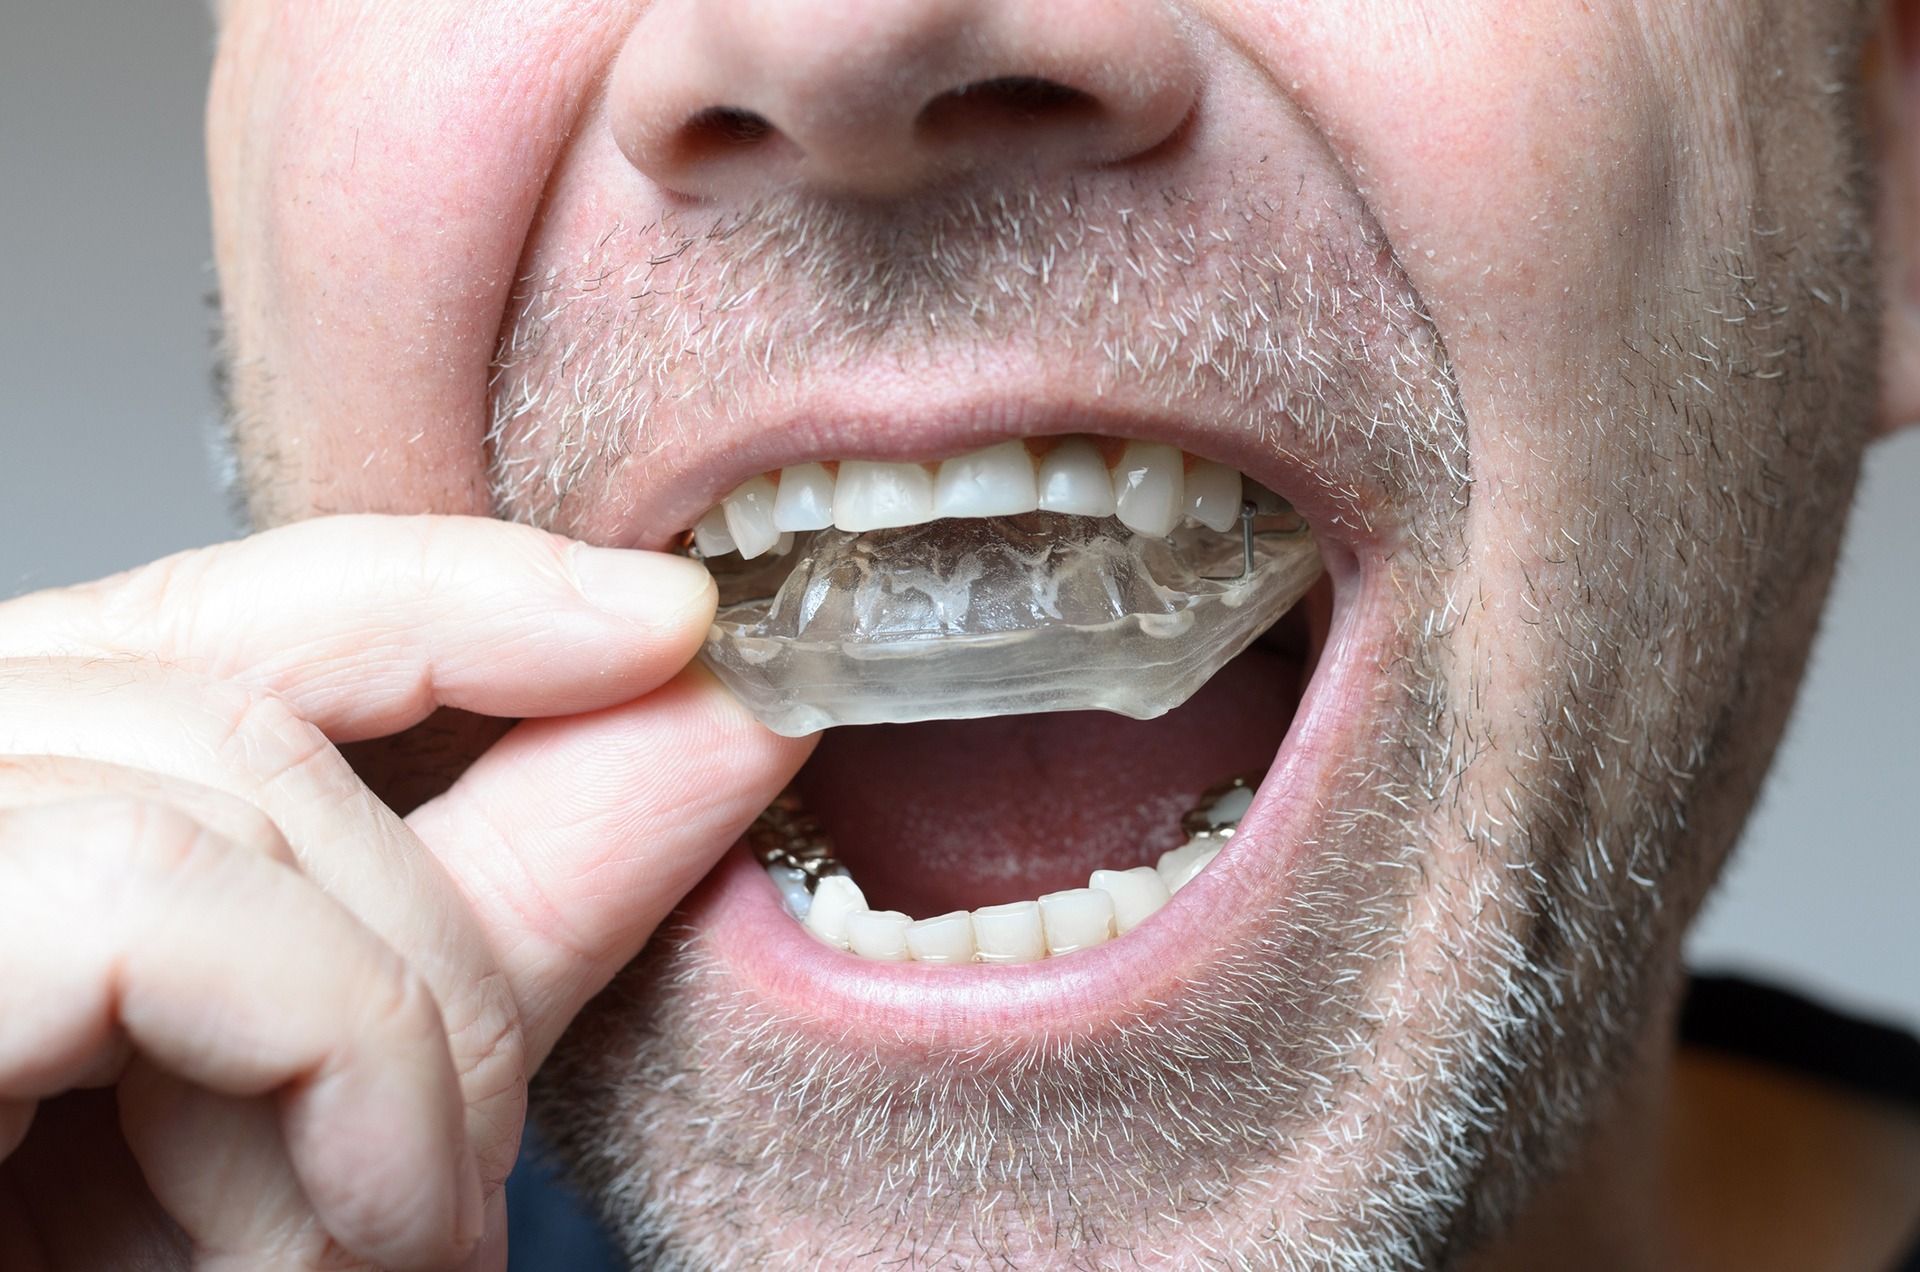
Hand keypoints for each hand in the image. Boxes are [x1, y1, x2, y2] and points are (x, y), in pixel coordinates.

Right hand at [0, 515, 811, 1269]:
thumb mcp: (310, 1113)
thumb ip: (494, 906)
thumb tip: (710, 716)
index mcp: (0, 830)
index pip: (235, 608)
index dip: (467, 593)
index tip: (674, 623)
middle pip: (242, 697)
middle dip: (438, 924)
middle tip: (472, 1156)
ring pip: (224, 794)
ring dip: (389, 1038)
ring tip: (385, 1238)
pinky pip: (164, 903)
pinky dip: (328, 1061)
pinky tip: (347, 1232)